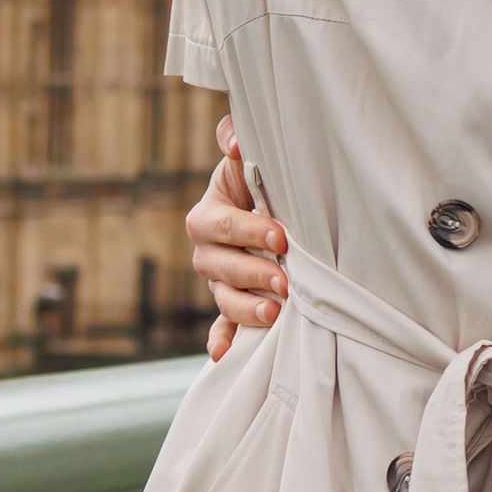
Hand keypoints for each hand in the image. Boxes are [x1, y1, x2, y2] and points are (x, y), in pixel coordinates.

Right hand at [189, 114, 287, 356]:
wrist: (267, 205)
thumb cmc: (259, 178)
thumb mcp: (247, 155)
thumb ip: (235, 135)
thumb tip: (235, 143)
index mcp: (208, 215)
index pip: (223, 226)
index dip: (249, 231)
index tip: (281, 236)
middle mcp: (207, 252)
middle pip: (221, 267)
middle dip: (253, 274)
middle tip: (284, 280)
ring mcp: (218, 282)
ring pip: (224, 299)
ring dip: (245, 310)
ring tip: (274, 315)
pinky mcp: (231, 304)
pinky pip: (222, 326)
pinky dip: (222, 340)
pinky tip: (223, 355)